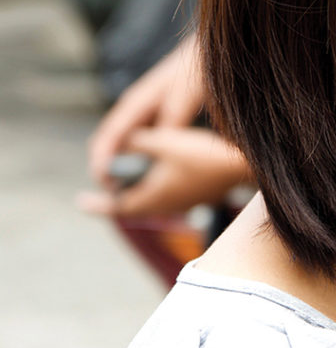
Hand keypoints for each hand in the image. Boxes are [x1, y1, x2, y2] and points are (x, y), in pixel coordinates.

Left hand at [78, 127, 251, 216]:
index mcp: (153, 197)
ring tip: (132, 183)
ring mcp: (184, 204)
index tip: (81, 201)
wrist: (241, 167)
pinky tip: (163, 177)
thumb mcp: (164, 142)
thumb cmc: (202, 155)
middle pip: (135, 206)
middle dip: (118, 198)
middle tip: (106, 191)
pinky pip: (169, 198)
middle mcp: (167, 205)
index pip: (116, 205)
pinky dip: (158, 190)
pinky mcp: (198, 198)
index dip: (97, 203)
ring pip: (153, 202)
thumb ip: (138, 142)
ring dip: (139, 193)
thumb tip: (122, 143)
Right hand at [89, 35, 205, 188]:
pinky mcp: (157, 114)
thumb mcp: (184, 100)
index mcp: (135, 104)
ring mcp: (144, 111)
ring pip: (125, 144)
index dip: (102, 163)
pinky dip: (140, 157)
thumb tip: (157, 152)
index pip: (108, 138)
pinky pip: (141, 141)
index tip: (106, 185)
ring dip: (125, 165)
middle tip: (118, 196)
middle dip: (110, 169)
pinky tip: (153, 172)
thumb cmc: (195, 72)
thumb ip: (170, 125)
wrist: (207, 52)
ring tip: (133, 189)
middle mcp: (134, 108)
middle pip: (110, 143)